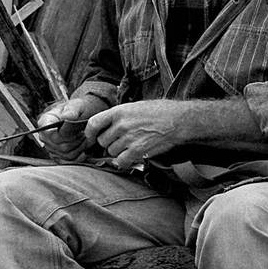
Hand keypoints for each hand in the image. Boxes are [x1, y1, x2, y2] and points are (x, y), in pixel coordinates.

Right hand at [27, 92, 102, 162]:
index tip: (78, 130)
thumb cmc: (77, 109)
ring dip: (80, 148)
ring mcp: (51, 147)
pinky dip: (80, 156)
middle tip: (85, 133)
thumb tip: (66, 118)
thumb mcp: (76, 105)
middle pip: (60, 146)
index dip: (64, 134)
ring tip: (86, 138)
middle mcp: (45, 136)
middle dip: (76, 140)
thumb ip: (71, 111)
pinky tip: (85, 148)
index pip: (49, 133)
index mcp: (45, 121)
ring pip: (66, 154)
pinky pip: (69, 161)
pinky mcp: (59, 156)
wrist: (81, 116)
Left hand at [87, 99, 217, 170]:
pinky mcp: (138, 150)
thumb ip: (120, 115)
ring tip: (129, 147)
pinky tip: (130, 157)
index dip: (89, 132)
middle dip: (108, 143)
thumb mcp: (135, 106)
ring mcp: (129, 138)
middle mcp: (121, 124)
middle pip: (102, 141)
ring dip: (118, 152)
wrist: (178, 120)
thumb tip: (107, 125)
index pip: (93, 123)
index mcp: (119, 111)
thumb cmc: (159, 111)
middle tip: (119, 142)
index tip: (91, 137)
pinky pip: (121, 161)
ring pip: (111, 152)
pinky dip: (124, 162)